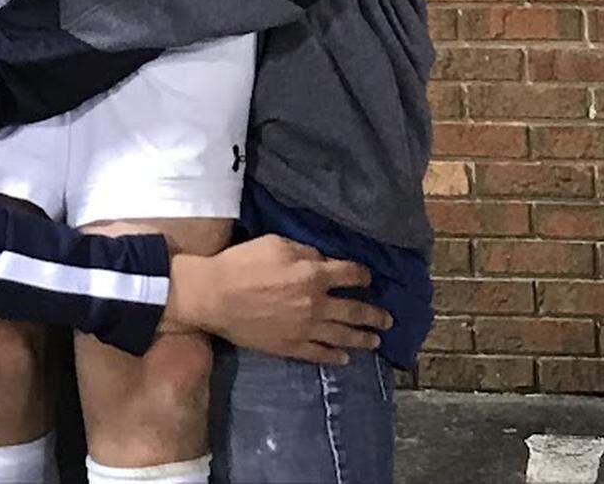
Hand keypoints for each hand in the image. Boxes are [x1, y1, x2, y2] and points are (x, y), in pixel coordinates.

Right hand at [163, 236, 390, 364]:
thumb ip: (304, 251)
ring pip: (342, 336)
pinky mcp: (291, 347)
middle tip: (388, 319)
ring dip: (362, 338)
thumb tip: (322, 260)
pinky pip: (319, 354)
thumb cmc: (243, 263)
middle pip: (354, 310)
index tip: (368, 278)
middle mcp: (316, 304)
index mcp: (313, 275)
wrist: (215, 296)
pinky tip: (344, 359)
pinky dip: (334, 357)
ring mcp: (305, 329)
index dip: (362, 275)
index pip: (349, 275)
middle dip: (374, 314)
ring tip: (376, 341)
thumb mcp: (276, 243)